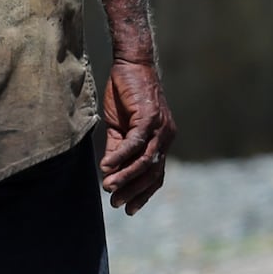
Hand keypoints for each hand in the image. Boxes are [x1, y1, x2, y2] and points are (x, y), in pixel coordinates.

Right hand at [99, 59, 174, 213]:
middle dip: (134, 190)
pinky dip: (120, 156)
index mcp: (161, 141)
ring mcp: (160, 127)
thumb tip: (109, 172)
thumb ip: (117, 148)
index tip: (130, 209)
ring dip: (126, 176)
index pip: (156, 174)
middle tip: (116, 204)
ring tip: (109, 188)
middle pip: (152, 172)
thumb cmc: (126, 95)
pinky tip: (106, 166)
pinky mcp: (149, 116)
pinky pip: (135, 142)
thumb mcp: (119, 127)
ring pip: (145, 160)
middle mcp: (165, 137)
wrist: (130, 64)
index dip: (144, 193)